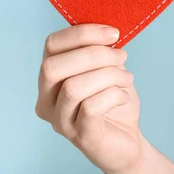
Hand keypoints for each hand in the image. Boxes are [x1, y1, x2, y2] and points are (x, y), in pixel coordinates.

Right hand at [35, 24, 143, 173]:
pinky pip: (91, 107)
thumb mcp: (105, 68)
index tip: (112, 33)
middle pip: (53, 66)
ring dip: (108, 75)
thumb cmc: (112, 102)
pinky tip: (123, 95)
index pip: (51, 44)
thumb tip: (106, 31)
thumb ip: (98, 50)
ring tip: (127, 78)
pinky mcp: (80, 136)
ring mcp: (60, 120)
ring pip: (73, 87)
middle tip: (121, 56)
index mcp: (49, 77)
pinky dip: (113, 95)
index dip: (82, 33)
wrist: (126, 142)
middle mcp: (46, 100)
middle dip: (93, 54)